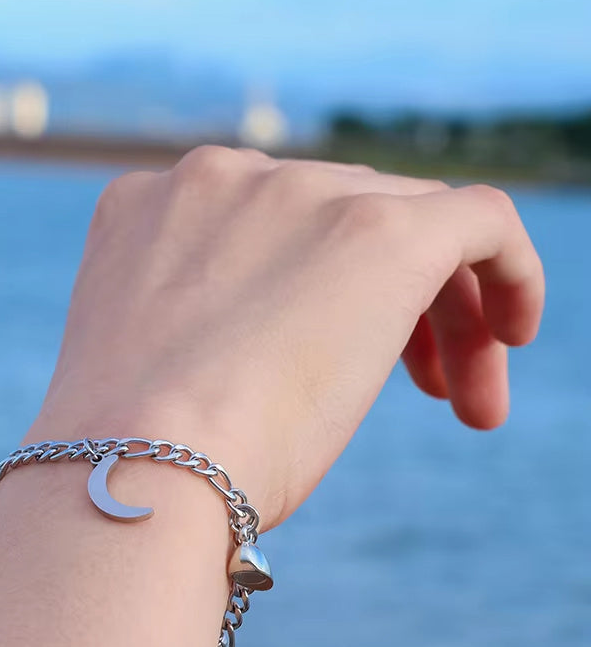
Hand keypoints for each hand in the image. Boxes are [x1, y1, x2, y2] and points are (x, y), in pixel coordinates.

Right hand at [26, 147, 544, 528]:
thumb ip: (197, 320)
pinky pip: (481, 218)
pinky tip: (513, 337)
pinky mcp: (379, 228)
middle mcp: (220, 179)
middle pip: (341, 218)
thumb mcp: (152, 361)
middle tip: (423, 392)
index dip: (312, 289)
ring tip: (458, 398)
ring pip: (409, 224)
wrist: (134, 467)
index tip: (331, 362)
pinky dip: (509, 271)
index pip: (264, 224)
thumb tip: (258, 356)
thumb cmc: (134, 453)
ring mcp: (297, 193)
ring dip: (440, 311)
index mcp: (151, 207)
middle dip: (384, 304)